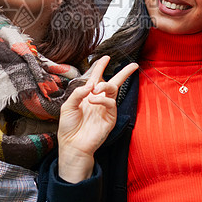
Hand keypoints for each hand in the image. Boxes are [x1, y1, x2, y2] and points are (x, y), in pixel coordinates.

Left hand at [57, 56, 137, 182]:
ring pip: (113, 90)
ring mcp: (105, 108)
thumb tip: (90, 85)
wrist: (72, 144)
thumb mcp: (67, 106)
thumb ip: (77, 93)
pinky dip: (102, 99)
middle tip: (133, 65)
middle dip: (124, 73)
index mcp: (88, 95)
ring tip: (95, 89)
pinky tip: (93, 100)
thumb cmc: (68, 126)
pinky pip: (111, 103)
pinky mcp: (110, 117)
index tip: (106, 57)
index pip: (97, 77)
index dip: (101, 67)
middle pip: (114, 82)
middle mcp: (99, 100)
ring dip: (105, 86)